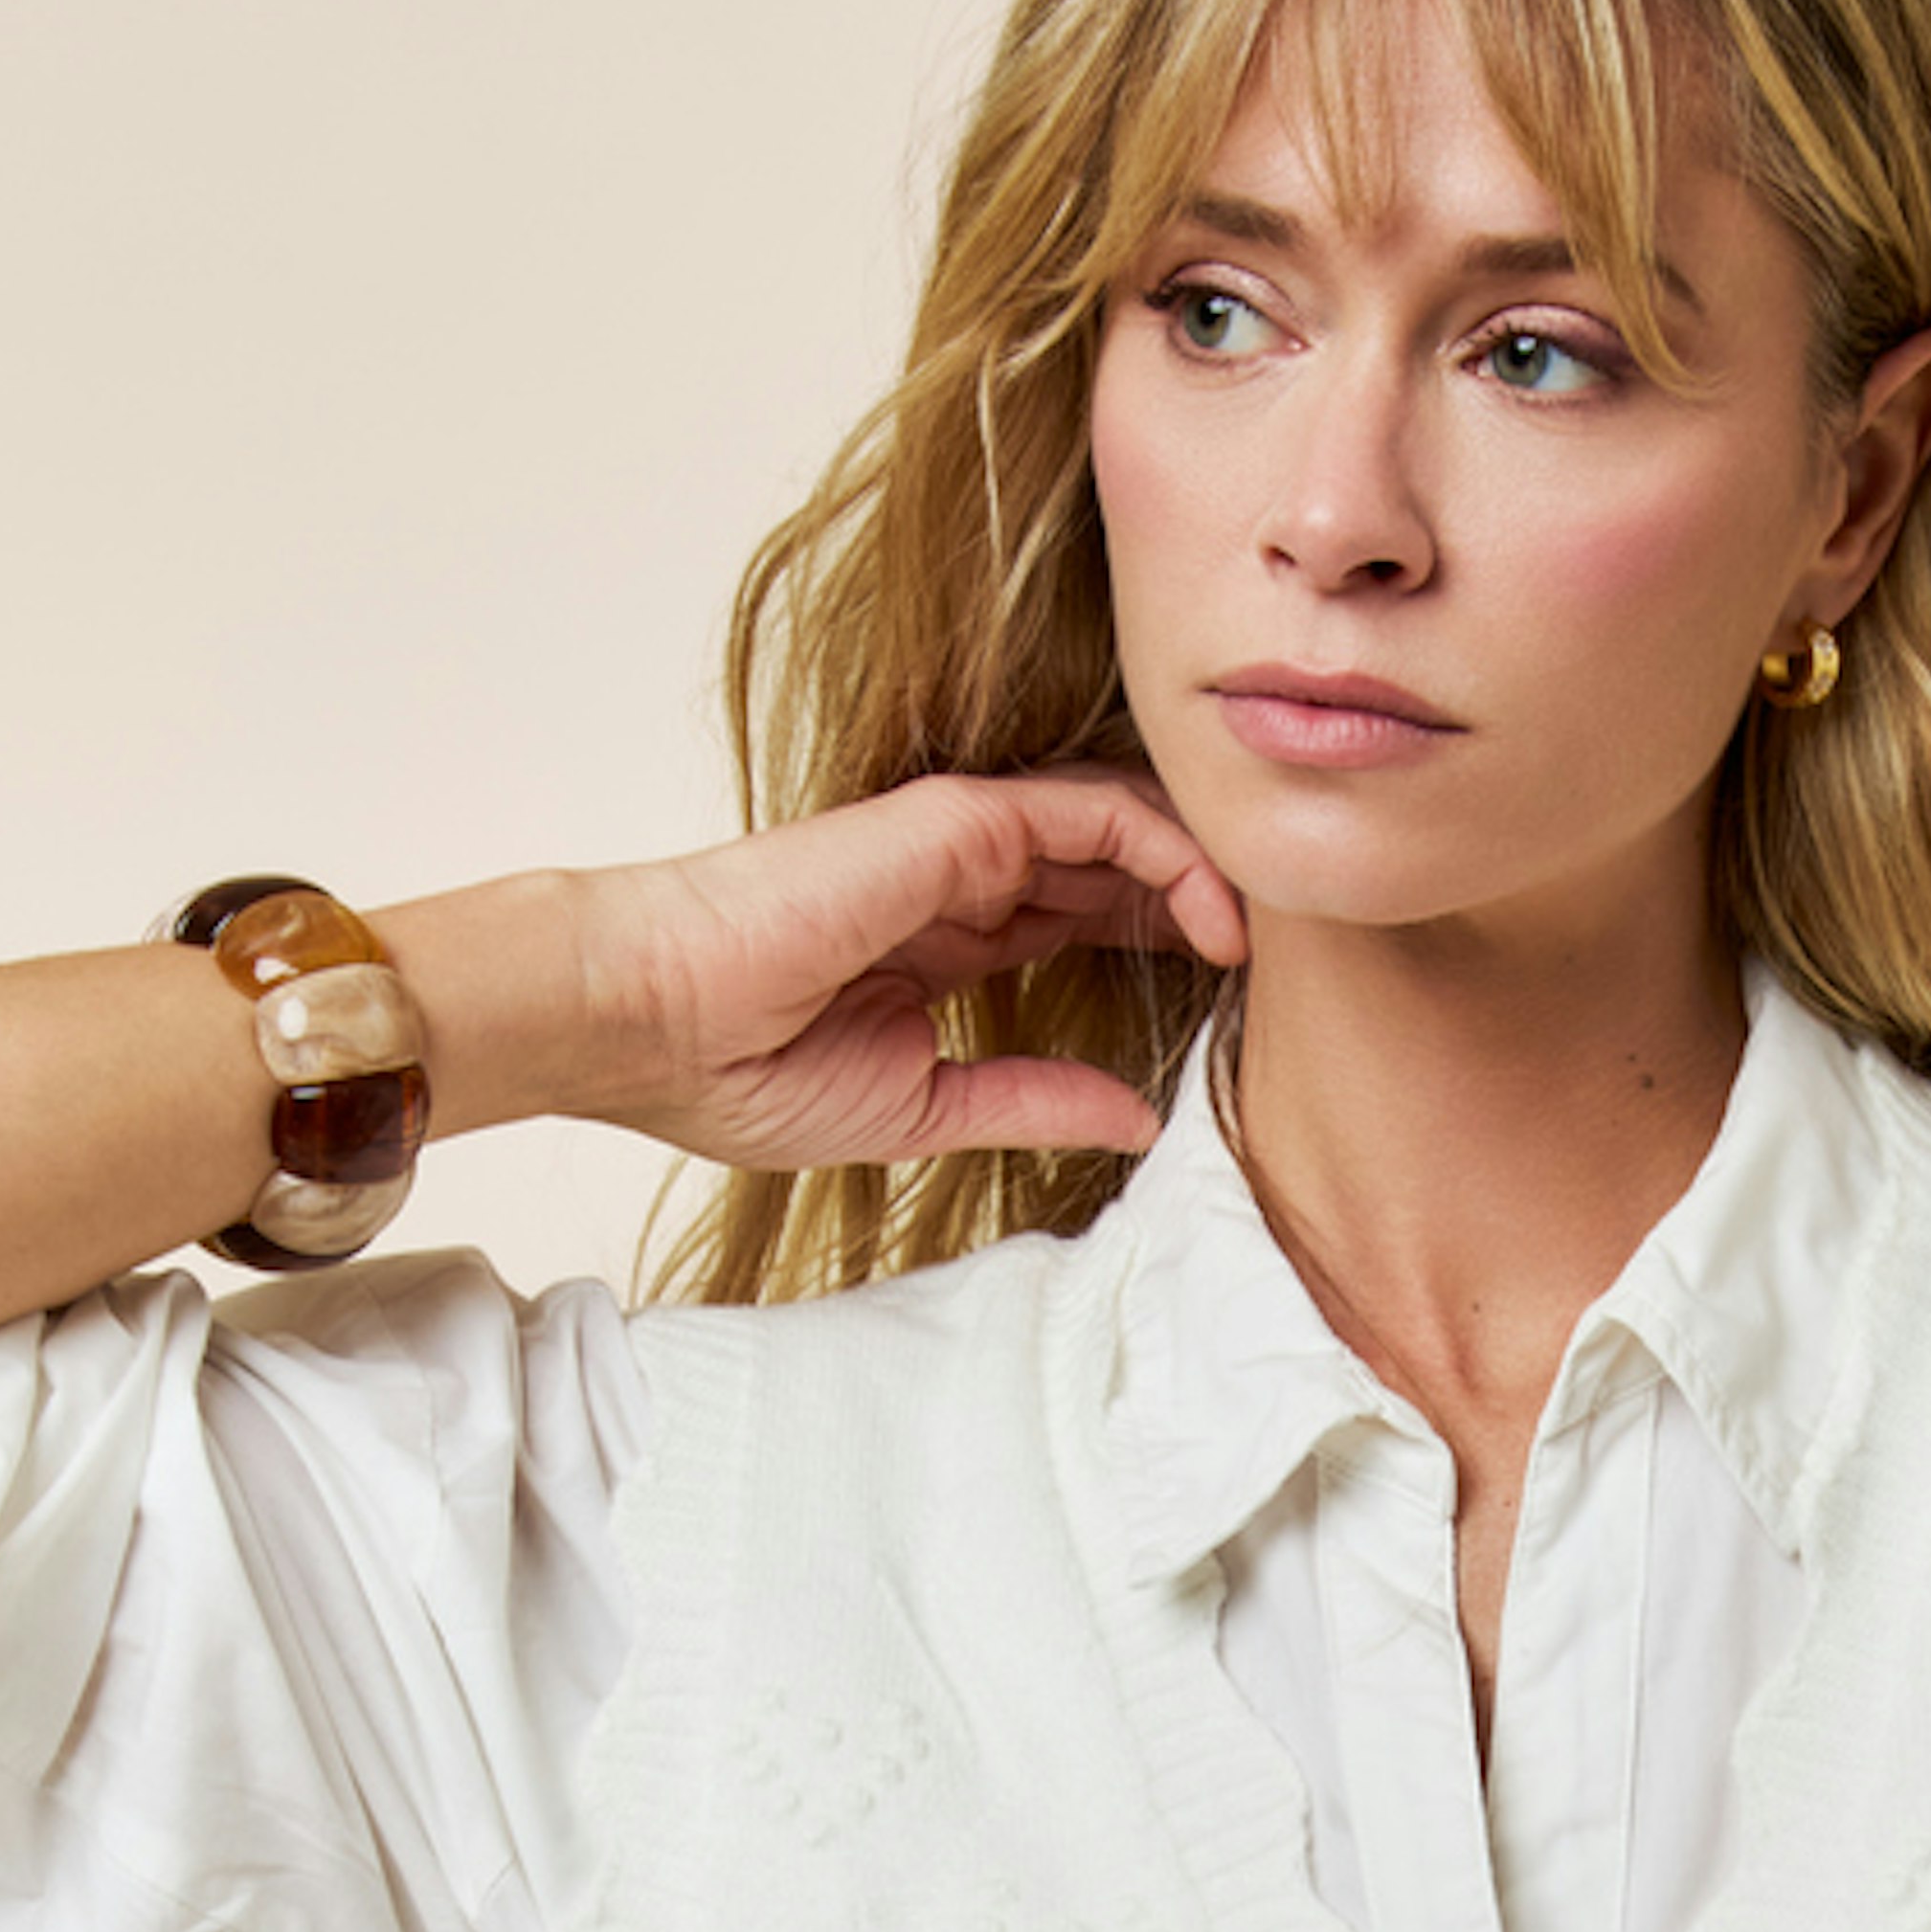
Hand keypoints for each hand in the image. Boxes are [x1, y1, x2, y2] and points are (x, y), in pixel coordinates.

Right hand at [551, 770, 1250, 1177]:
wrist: (649, 1025)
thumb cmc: (739, 1069)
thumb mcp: (926, 1108)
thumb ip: (1035, 1098)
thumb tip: (1140, 1118)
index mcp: (946, 941)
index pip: (1082, 918)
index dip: (1163, 940)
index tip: (1232, 994)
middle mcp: (959, 879)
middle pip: (1115, 864)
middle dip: (1202, 897)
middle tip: (1281, 951)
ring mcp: (958, 844)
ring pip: (1119, 824)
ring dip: (1205, 869)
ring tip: (1265, 933)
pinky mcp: (955, 823)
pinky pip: (1090, 813)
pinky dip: (1166, 849)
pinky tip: (1220, 909)